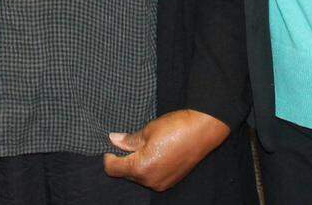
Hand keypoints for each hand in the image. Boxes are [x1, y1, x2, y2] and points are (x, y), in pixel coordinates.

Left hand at [103, 109, 229, 191]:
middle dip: (123, 159)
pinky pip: (151, 177)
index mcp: (141, 168)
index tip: (110, 145)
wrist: (202, 130)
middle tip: (128, 141)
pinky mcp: (170, 181)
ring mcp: (161, 183)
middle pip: (125, 174)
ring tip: (145, 145)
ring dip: (136, 163)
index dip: (108, 156)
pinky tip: (154, 152)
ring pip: (138, 176)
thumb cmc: (175, 127)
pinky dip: (148, 167)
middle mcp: (150, 180)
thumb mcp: (148, 130)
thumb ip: (129, 140)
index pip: (113, 168)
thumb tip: (113, 141)